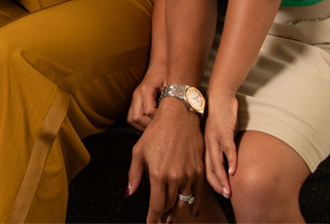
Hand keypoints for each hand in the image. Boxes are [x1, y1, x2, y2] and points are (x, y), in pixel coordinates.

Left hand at [126, 99, 205, 222]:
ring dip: (177, 212)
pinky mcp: (200, 170)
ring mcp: (189, 174)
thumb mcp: (139, 151)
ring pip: (184, 202)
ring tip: (171, 217)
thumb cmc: (157, 131)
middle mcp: (175, 177)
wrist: (179, 115)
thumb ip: (134, 174)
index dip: (153, 218)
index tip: (151, 223)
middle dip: (164, 216)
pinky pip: (198, 194)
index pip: (156, 206)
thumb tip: (129, 192)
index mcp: (158, 173)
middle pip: (170, 206)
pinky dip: (194, 205)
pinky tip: (191, 211)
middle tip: (160, 220)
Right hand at [127, 64, 165, 129]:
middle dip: (148, 125)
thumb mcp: (171, 85)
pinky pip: (131, 117)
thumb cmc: (167, 74)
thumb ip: (169, 99)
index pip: (149, 111)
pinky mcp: (134, 101)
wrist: (160, 66)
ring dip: (142, 126)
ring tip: (155, 125)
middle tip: (161, 124)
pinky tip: (150, 122)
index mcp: (146, 89)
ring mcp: (134, 98)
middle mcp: (137, 94)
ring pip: (131, 119)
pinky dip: (139, 123)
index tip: (168, 117)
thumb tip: (172, 116)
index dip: (158, 118)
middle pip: (136, 118)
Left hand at [203, 92, 238, 198]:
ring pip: (217, 163)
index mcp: (204, 146)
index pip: (204, 169)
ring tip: (227, 191)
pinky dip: (231, 161)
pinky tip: (234, 171)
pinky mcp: (223, 132)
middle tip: (225, 196)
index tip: (218, 192)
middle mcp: (207, 145)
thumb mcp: (216, 134)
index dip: (211, 183)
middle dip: (217, 185)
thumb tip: (226, 160)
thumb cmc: (218, 115)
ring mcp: (214, 139)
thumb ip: (220, 147)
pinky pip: (227, 149)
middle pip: (209, 170)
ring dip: (223, 179)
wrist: (218, 95)